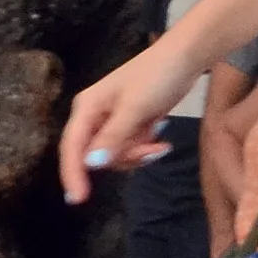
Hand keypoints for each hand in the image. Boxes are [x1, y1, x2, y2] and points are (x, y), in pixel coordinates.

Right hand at [53, 40, 203, 203]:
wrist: (185, 58)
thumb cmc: (157, 76)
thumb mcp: (135, 108)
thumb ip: (113, 137)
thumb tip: (91, 164)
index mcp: (87, 108)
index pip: (71, 147)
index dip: (72, 174)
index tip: (77, 200)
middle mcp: (94, 116)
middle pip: (96, 155)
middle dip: (122, 158)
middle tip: (149, 150)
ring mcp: (112, 121)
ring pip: (114, 156)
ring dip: (137, 155)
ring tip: (160, 144)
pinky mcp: (130, 124)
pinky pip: (129, 148)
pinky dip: (144, 149)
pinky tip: (162, 142)